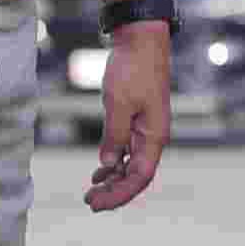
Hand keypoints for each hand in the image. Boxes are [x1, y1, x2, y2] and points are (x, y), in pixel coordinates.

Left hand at [88, 25, 169, 212]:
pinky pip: (127, 150)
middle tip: (89, 203)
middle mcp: (153, 137)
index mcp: (154, 136)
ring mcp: (145, 129)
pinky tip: (99, 171)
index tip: (98, 204)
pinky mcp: (137, 120)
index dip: (120, 194)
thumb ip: (113, 137)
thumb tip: (108, 164)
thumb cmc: (133, 69)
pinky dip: (113, 163)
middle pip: (136, 176)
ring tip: (91, 191)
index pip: (140, 177)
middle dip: (114, 192)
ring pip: (131, 165)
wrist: (141, 41)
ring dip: (112, 180)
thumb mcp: (119, 104)